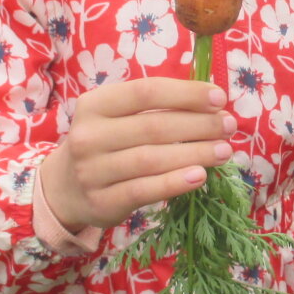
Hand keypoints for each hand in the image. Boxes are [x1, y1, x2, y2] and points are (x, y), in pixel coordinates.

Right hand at [39, 77, 236, 231]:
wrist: (64, 188)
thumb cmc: (105, 144)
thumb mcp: (117, 118)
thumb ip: (155, 108)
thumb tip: (212, 104)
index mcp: (95, 104)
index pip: (146, 91)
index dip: (186, 93)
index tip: (220, 97)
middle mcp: (89, 135)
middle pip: (153, 126)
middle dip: (199, 125)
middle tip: (229, 126)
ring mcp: (92, 171)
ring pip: (152, 159)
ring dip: (194, 153)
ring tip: (224, 151)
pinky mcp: (102, 202)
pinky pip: (144, 190)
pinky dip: (174, 183)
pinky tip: (200, 176)